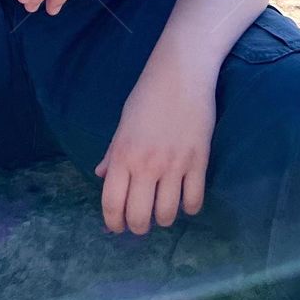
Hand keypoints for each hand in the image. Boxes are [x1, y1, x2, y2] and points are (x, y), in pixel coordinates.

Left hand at [94, 50, 215, 234]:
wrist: (181, 73)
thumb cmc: (147, 95)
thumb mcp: (124, 123)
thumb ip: (113, 153)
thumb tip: (101, 175)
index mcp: (123, 155)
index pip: (112, 203)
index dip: (113, 222)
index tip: (117, 226)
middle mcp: (146, 165)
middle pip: (139, 218)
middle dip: (138, 227)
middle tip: (141, 221)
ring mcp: (174, 165)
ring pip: (167, 215)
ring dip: (163, 218)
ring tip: (163, 209)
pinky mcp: (199, 162)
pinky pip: (194, 201)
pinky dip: (189, 207)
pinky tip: (185, 198)